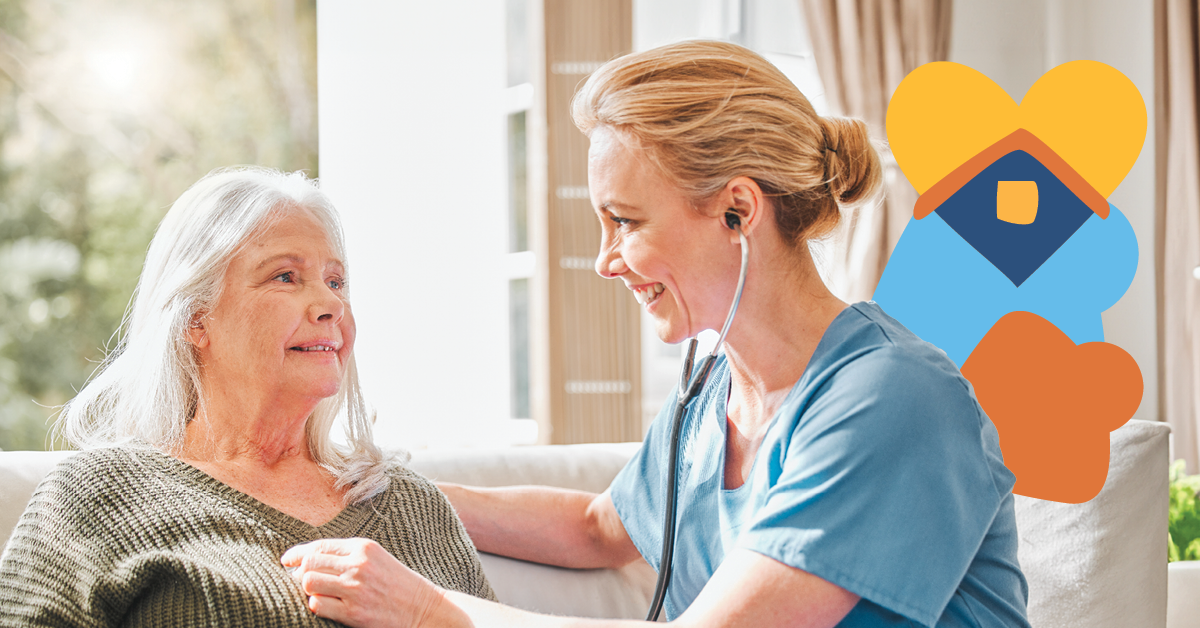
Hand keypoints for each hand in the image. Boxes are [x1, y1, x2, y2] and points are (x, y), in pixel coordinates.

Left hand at [281, 538, 467, 627]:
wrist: (424, 609)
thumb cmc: (397, 584)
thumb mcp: (376, 559)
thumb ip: (346, 555)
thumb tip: (306, 560)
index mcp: (364, 547)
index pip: (319, 545)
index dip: (297, 553)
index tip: (287, 561)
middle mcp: (358, 565)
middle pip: (309, 563)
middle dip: (300, 572)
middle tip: (301, 580)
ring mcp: (355, 589)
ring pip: (309, 583)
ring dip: (308, 589)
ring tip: (317, 593)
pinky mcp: (353, 612)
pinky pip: (317, 606)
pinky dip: (317, 606)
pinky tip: (328, 606)